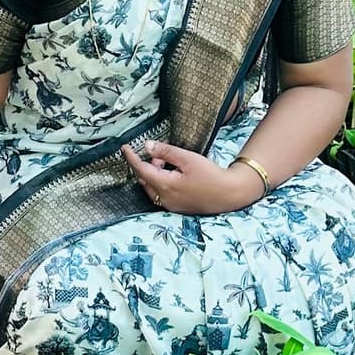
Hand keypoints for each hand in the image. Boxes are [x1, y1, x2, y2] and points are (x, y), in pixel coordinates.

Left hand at [122, 141, 258, 217]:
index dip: (131, 158)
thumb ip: (166, 152)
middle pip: (144, 180)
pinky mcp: (177, 207)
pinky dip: (160, 182)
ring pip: (151, 188)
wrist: (229, 194)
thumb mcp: (188, 159)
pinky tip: (172, 174)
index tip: (125, 148)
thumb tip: (147, 146)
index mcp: (165, 185)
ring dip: (153, 174)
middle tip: (158, 154)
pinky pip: (160, 194)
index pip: (140, 170)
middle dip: (146, 165)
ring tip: (167, 162)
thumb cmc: (211, 175)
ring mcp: (170, 205)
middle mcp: (164, 199)